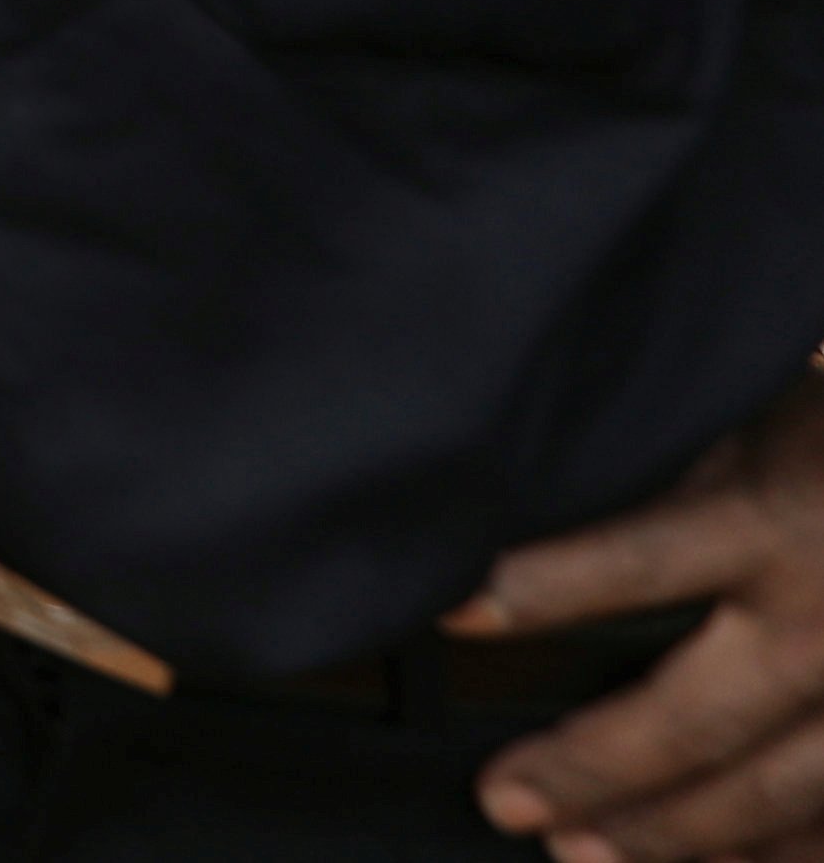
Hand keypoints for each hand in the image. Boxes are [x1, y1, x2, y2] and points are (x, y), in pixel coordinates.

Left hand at [464, 371, 823, 859]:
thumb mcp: (754, 413)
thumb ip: (669, 463)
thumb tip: (531, 490)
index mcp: (780, 520)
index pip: (641, 561)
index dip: (541, 589)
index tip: (452, 612)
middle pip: (699, 717)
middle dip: (594, 768)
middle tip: (505, 800)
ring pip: (777, 790)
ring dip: (677, 834)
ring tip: (581, 853)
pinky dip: (781, 852)